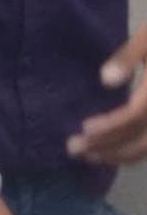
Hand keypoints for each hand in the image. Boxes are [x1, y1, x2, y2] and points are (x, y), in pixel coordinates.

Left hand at [68, 25, 146, 170]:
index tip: (84, 127)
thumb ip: (127, 57)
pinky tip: (112, 154)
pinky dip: (134, 153)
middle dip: (108, 147)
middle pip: (142, 139)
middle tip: (74, 149)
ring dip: (120, 155)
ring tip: (89, 157)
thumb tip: (106, 80)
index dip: (111, 125)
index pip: (135, 115)